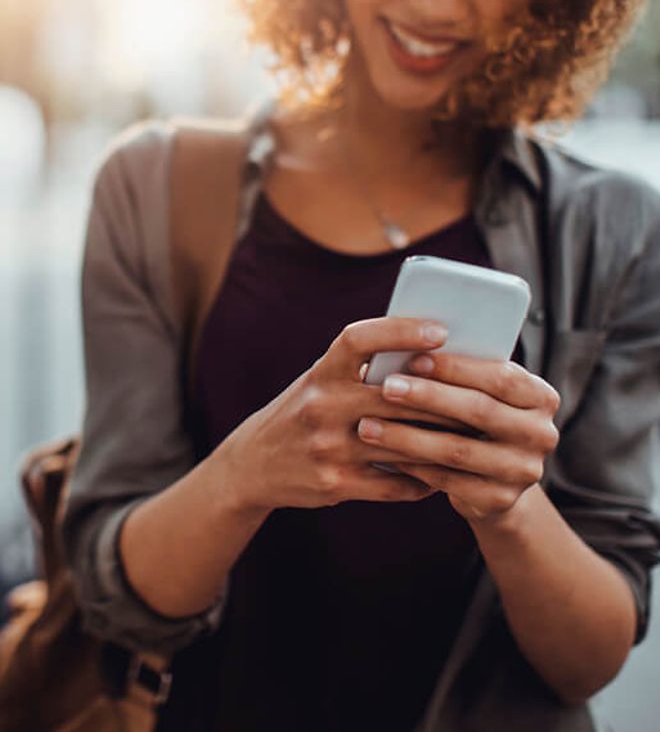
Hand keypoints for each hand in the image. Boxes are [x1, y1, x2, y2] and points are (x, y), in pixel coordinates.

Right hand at [215, 318, 454, 513]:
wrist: (253, 464)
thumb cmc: (303, 411)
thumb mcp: (320, 381)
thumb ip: (363, 370)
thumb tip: (431, 356)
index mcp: (321, 372)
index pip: (360, 339)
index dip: (401, 330)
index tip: (440, 330)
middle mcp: (321, 405)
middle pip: (397, 396)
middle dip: (444, 398)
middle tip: (484, 396)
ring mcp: (327, 446)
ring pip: (403, 442)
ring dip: (443, 442)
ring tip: (475, 437)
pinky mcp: (335, 483)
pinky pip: (394, 482)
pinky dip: (423, 480)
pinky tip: (443, 475)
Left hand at [356, 352, 559, 523]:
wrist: (495, 479)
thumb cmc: (477, 418)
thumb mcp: (482, 392)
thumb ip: (463, 374)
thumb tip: (410, 346)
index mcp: (541, 397)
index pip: (500, 376)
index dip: (456, 367)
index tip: (414, 357)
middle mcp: (542, 434)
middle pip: (479, 411)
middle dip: (428, 397)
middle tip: (386, 387)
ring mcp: (523, 471)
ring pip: (458, 450)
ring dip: (408, 436)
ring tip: (369, 425)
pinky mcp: (499, 501)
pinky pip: (448, 481)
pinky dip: (413, 466)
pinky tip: (384, 454)